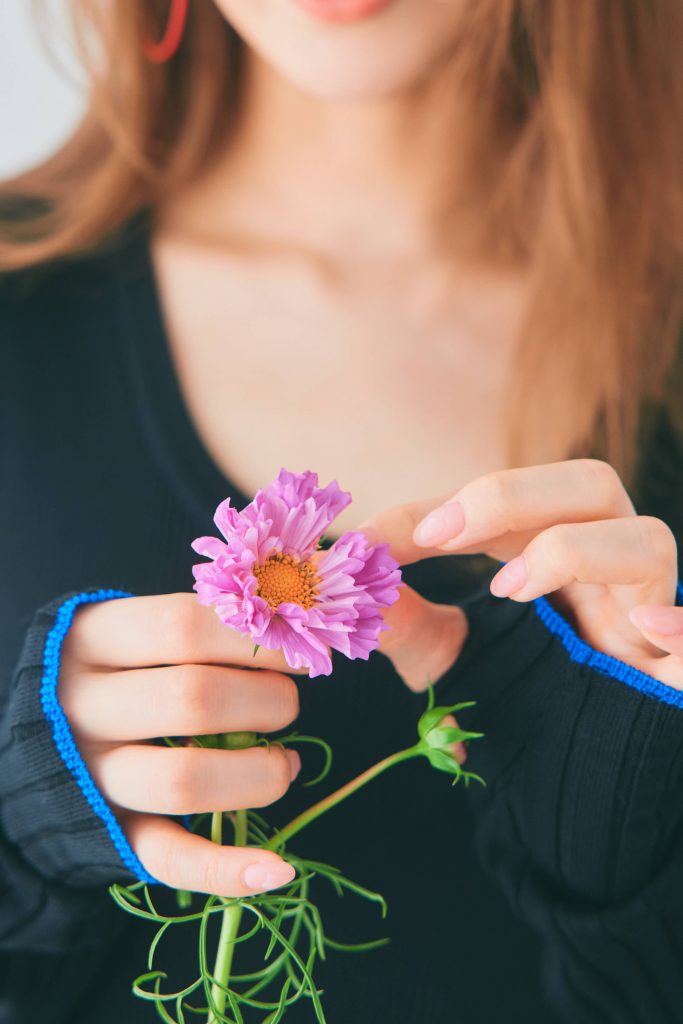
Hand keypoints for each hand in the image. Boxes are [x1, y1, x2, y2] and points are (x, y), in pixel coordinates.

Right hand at [59, 593, 302, 896]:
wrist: (41, 738)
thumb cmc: (115, 669)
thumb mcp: (134, 631)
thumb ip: (200, 627)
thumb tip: (290, 633)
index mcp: (94, 640)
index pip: (183, 628)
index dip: (254, 640)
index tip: (296, 649)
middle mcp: (84, 707)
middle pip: (192, 700)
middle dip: (267, 702)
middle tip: (288, 704)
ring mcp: (94, 777)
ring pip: (183, 780)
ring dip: (258, 774)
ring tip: (285, 763)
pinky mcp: (111, 834)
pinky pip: (169, 859)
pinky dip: (228, 869)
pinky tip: (278, 867)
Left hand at [364, 459, 681, 688]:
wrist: (575, 799)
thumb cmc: (517, 716)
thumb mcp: (449, 664)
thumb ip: (405, 623)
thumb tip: (349, 577)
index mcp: (557, 559)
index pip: (504, 506)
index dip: (436, 509)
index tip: (368, 540)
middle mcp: (610, 574)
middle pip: (591, 488)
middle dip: (508, 496)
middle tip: (436, 536)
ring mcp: (653, 618)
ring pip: (648, 542)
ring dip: (573, 550)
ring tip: (510, 590)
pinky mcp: (681, 677)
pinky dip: (681, 624)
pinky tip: (645, 627)